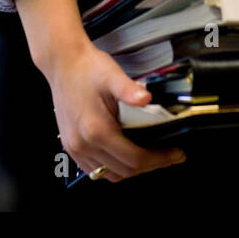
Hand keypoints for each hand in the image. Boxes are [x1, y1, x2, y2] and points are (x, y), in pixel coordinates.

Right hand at [43, 42, 186, 182]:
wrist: (63, 63)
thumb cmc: (86, 68)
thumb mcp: (112, 75)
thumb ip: (129, 89)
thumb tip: (147, 99)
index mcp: (96, 130)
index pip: (134, 159)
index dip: (159, 159)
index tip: (175, 154)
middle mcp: (83, 144)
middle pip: (124, 171)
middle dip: (151, 165)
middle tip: (168, 155)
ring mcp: (75, 147)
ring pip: (109, 174)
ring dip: (131, 169)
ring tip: (149, 155)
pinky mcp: (71, 146)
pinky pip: (95, 169)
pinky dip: (113, 167)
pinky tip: (125, 153)